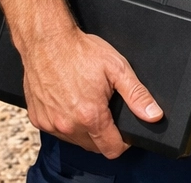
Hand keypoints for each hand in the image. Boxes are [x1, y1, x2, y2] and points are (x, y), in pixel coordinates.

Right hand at [18, 25, 162, 157]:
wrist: (47, 41)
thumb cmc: (80, 52)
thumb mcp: (117, 69)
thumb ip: (137, 95)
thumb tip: (154, 115)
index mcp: (90, 116)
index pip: (112, 150)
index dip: (123, 142)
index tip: (124, 131)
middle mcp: (68, 125)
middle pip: (94, 147)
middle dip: (104, 135)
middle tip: (106, 110)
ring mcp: (50, 123)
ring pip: (74, 141)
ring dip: (84, 131)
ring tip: (87, 104)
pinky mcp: (37, 118)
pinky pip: (56, 131)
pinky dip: (66, 123)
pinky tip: (69, 104)